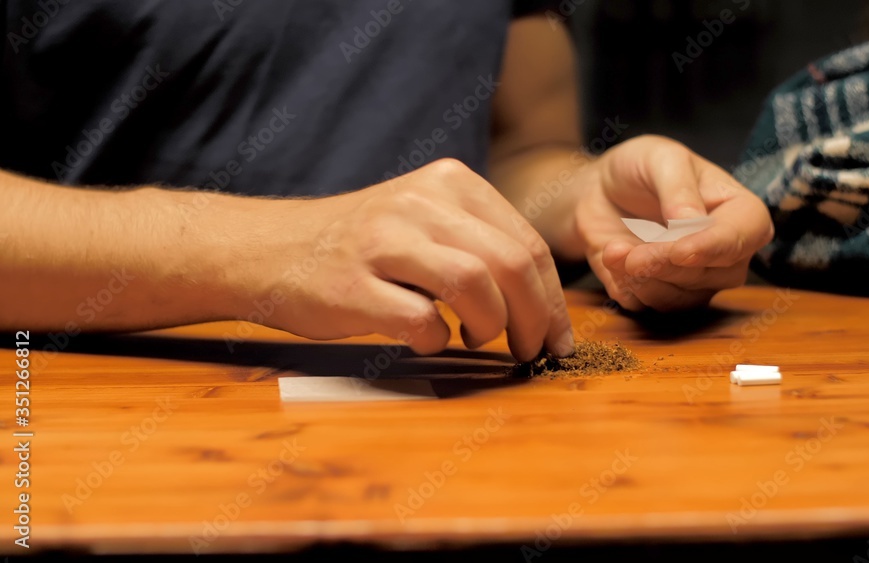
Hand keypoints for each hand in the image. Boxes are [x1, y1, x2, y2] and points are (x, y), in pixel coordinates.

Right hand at [231, 159, 573, 360]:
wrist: (267, 250)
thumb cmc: (359, 246)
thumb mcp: (421, 218)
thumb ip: (478, 242)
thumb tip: (543, 302)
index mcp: (448, 182)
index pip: (527, 242)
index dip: (553, 299)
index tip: (557, 336)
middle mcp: (419, 203)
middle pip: (511, 264)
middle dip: (537, 320)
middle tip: (534, 352)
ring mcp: (383, 242)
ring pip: (476, 286)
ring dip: (493, 328)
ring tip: (479, 341)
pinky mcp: (353, 286)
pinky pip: (422, 321)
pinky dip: (438, 342)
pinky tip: (430, 340)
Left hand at [573, 135, 772, 310]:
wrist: (602, 191)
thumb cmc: (641, 168)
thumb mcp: (661, 159)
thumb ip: (678, 187)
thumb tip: (692, 222)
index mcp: (739, 212)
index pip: (745, 237)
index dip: (713, 248)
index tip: (679, 250)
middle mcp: (725, 253)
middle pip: (711, 274)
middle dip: (666, 265)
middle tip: (631, 253)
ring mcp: (695, 281)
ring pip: (680, 297)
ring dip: (643, 279)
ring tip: (613, 250)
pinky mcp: (660, 295)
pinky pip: (648, 305)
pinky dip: (626, 286)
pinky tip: (611, 258)